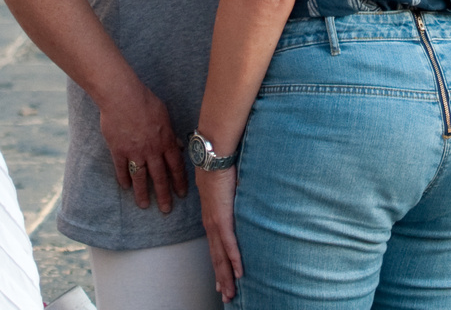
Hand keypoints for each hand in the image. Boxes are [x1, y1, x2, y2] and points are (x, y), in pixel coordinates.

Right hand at [100, 81, 187, 213]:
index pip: (176, 166)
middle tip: (166, 210)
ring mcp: (134, 152)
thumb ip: (171, 132)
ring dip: (143, 193)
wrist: (122, 97)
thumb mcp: (165, 115)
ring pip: (140, 178)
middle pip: (159, 177)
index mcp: (165, 141)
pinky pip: (121, 169)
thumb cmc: (145, 101)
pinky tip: (125, 187)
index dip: (179, 181)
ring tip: (144, 205)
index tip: (182, 194)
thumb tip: (177, 145)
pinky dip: (123, 179)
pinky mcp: (118, 150)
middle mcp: (152, 150)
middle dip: (164, 195)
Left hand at [198, 167, 241, 300]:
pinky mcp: (223, 217)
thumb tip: (238, 199)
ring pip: (221, 256)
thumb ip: (230, 198)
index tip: (221, 280)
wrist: (213, 156)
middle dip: (222, 278)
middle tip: (227, 296)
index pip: (215, 247)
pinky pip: (230, 243)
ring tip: (231, 292)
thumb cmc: (219, 167)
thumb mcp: (223, 188)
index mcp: (211, 217)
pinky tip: (239, 272)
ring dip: (227, 276)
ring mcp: (216, 223)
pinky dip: (234, 259)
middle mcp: (211, 224)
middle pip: (217, 257)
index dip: (219, 265)